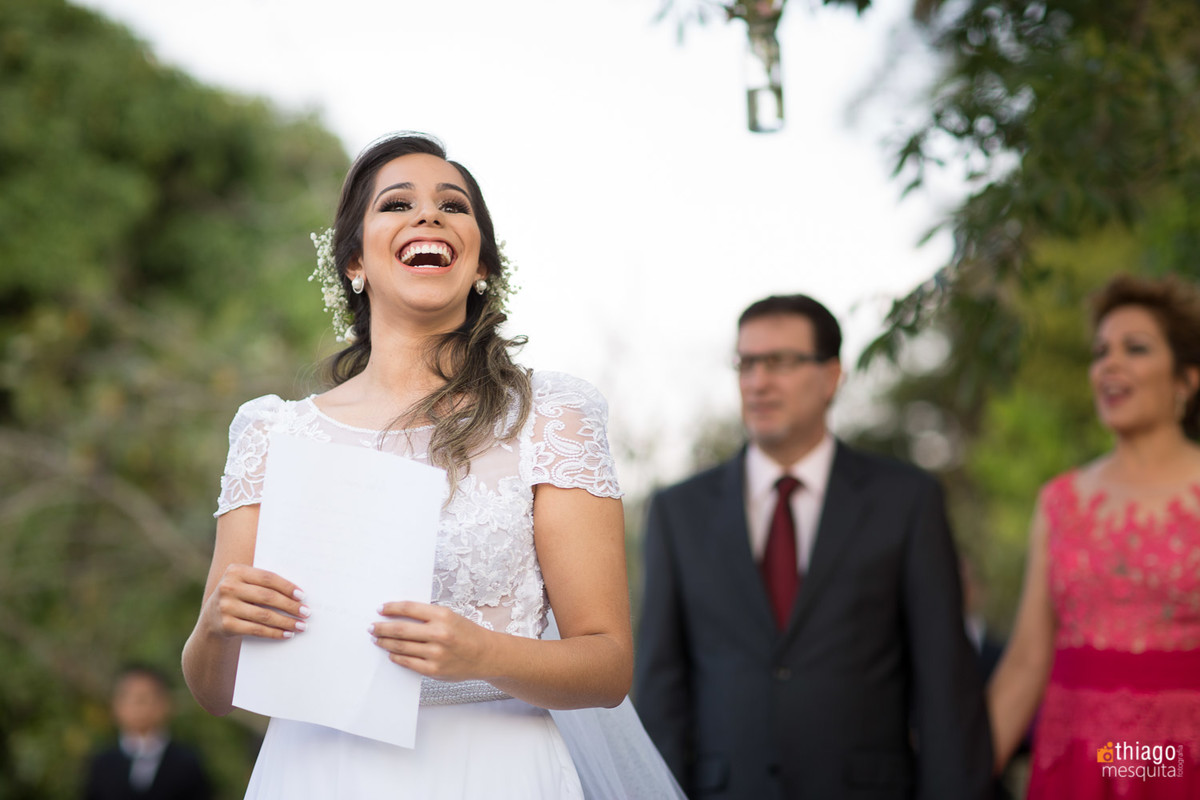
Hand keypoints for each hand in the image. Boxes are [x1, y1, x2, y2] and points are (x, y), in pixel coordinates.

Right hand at [201, 563, 309, 640]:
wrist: (211, 619)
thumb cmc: (238, 597)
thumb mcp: (245, 583)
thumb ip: (264, 582)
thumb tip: (299, 593)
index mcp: (236, 571)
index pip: (268, 578)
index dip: (287, 587)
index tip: (303, 596)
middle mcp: (228, 587)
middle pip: (268, 597)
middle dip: (290, 606)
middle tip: (306, 612)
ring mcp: (226, 607)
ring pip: (264, 615)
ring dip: (286, 622)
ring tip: (301, 626)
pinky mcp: (226, 625)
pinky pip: (256, 629)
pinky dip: (274, 633)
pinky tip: (287, 634)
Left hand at [370, 602, 490, 680]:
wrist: (485, 655)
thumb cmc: (466, 633)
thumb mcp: (450, 616)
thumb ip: (427, 616)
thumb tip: (398, 615)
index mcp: (443, 616)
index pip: (409, 608)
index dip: (392, 608)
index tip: (381, 609)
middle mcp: (439, 634)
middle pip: (400, 629)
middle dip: (382, 628)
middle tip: (371, 627)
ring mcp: (436, 653)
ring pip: (401, 647)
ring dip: (385, 642)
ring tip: (377, 640)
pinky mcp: (433, 669)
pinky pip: (408, 662)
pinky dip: (396, 657)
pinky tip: (391, 653)